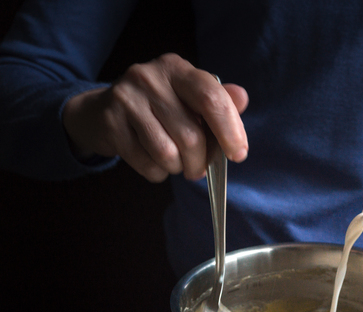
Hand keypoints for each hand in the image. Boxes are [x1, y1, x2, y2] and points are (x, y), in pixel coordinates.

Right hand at [62, 53, 248, 181]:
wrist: (102, 111)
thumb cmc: (158, 108)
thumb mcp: (188, 97)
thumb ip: (218, 101)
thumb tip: (242, 98)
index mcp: (177, 69)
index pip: (211, 99)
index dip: (230, 131)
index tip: (238, 154)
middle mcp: (149, 78)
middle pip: (191, 135)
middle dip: (201, 161)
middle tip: (199, 168)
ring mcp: (126, 99)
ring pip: (168, 153)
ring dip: (178, 168)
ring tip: (176, 163)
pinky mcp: (110, 124)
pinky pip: (147, 164)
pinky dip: (158, 172)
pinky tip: (155, 163)